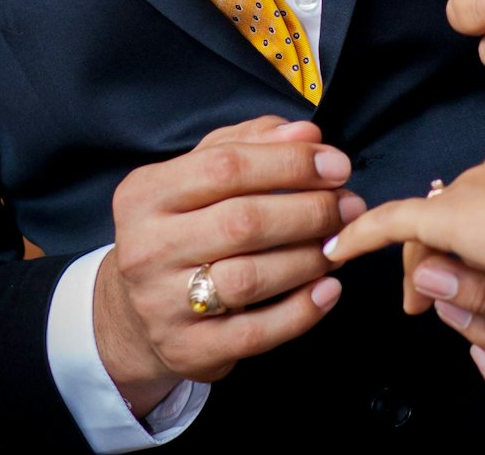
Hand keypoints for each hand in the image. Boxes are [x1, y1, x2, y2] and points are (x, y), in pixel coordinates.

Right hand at [95, 114, 364, 414]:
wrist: (135, 314)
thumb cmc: (182, 226)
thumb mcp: (199, 173)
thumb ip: (249, 144)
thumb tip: (307, 135)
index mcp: (146, 193)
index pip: (226, 166)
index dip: (289, 163)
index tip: (336, 165)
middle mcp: (146, 248)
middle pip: (242, 222)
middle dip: (309, 211)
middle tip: (349, 207)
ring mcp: (163, 304)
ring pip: (250, 278)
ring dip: (308, 258)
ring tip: (339, 245)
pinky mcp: (188, 350)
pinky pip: (256, 333)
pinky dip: (301, 311)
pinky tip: (328, 289)